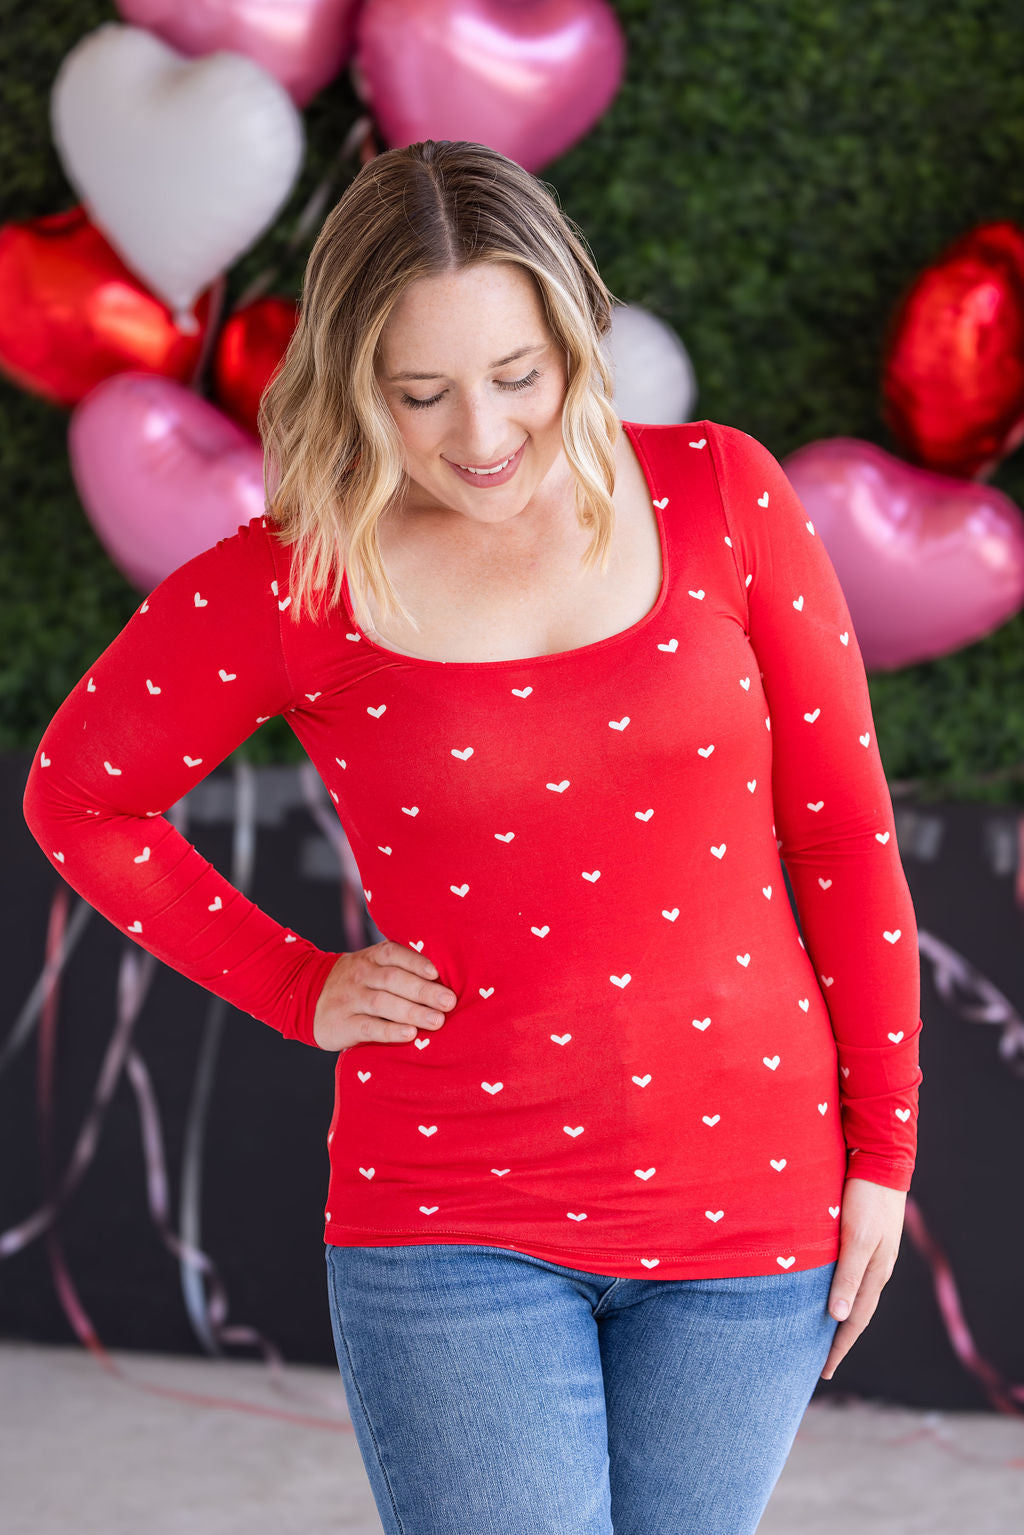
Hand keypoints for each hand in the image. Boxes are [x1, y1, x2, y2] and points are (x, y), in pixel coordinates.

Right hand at [312, 940, 457, 1050]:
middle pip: (393, 979)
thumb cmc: (356, 983)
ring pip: (383, 1003)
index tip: (438, 973)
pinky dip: (390, 1031)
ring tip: (437, 1021)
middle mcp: (362, 976)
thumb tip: (447, 977)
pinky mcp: (343, 1024)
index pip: (394, 953)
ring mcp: (351, 1000)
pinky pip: (368, 1026)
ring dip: (412, 1012)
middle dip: (423, 991)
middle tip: (449, 1002)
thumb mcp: (371, 966)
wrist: (305, 996)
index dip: (416, 961)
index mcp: (372, 958)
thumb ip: (400, 968)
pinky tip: (409, 1035)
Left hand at [820, 1176, 906, 1379]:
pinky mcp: (864, 1238)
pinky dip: (838, 1292)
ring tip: (819, 1334)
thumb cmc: (865, 1198)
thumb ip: (848, 1276)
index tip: (823, 1372)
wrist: (880, 1160)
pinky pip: (850, 1275)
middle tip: (819, 1364)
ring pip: (853, 1294)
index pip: (855, 1321)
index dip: (839, 1346)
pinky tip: (826, 1292)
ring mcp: (872, 1254)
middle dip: (838, 1339)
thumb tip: (839, 1317)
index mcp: (875, 1273)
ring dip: (838, 1316)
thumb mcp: (856, 1238)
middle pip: (856, 1313)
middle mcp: (876, 1268)